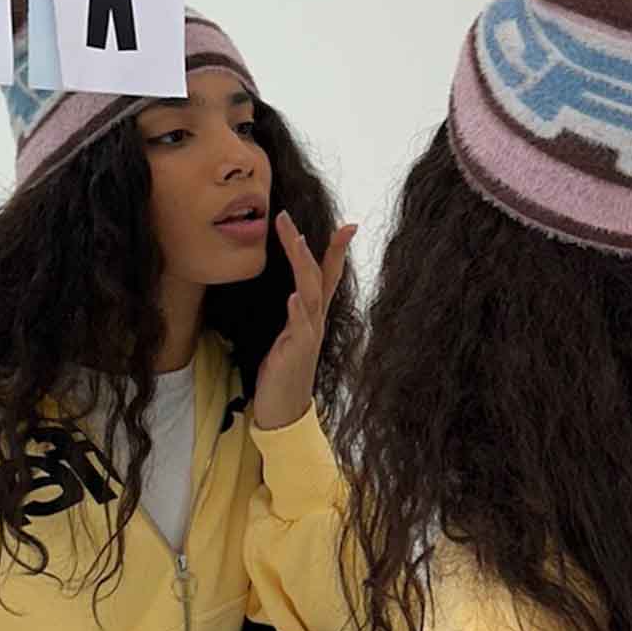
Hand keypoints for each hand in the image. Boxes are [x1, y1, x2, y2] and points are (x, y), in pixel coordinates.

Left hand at [252, 213, 356, 433]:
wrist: (284, 413)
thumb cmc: (283, 373)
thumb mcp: (288, 337)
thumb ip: (294, 315)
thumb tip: (293, 293)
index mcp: (313, 315)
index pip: (327, 276)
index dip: (337, 250)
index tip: (348, 225)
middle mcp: (315, 321)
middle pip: (314, 274)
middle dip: (303, 244)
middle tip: (286, 217)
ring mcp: (308, 336)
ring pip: (310, 294)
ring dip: (302, 265)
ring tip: (295, 240)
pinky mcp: (297, 353)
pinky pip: (300, 329)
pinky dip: (298, 312)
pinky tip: (293, 297)